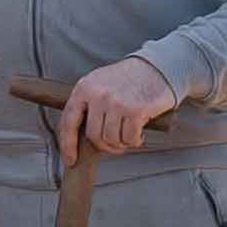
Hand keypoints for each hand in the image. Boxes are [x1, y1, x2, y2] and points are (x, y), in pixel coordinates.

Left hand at [58, 57, 181, 158]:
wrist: (158, 67)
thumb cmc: (128, 78)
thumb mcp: (99, 83)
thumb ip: (88, 105)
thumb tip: (81, 137)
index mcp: (83, 89)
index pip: (68, 122)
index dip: (68, 145)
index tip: (71, 160)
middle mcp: (97, 95)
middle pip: (93, 136)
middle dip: (105, 146)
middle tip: (116, 144)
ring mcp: (115, 103)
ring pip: (111, 140)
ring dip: (121, 144)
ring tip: (129, 135)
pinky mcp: (135, 111)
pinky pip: (129, 139)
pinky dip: (134, 141)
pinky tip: (139, 134)